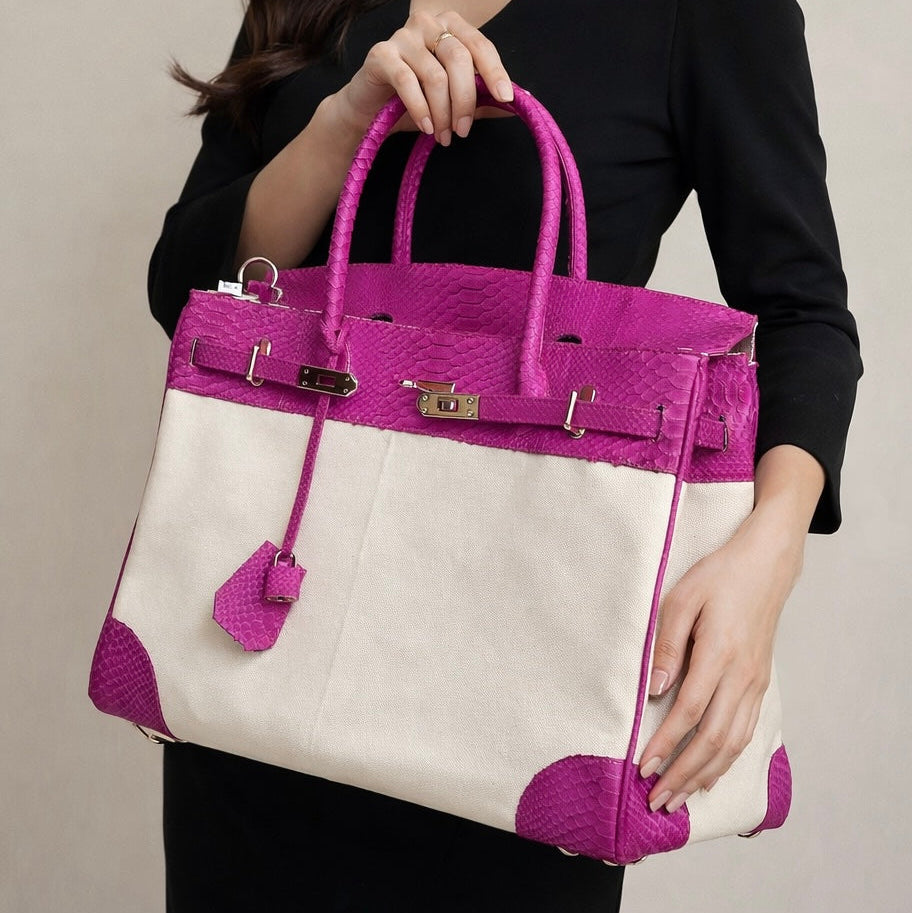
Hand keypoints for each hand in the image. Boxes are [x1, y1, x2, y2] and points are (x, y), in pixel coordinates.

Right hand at [332, 8, 515, 144]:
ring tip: (444, 136)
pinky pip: (408, 82)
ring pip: (436, 75)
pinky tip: (426, 128)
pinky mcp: (381, 54)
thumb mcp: (453, 102)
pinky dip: (421, 110)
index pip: (480, 45)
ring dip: (443, 112)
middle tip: (463, 131)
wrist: (369, 112)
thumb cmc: (413, 103)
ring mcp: (402, 36)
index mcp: (450, 26)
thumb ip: (482, 101)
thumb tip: (517, 105)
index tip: (506, 98)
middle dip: (465, 101)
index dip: (495, 72)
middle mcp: (427, 23)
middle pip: (459, 59)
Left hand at [638, 495, 806, 813]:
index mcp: (719, 653)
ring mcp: (755, 683)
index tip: (643, 767)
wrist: (766, 565)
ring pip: (732, 744)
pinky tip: (708, 774)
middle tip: (656, 800)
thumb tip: (654, 689)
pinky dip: (726, 760)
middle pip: (713, 740)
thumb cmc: (718, 577)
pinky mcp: (760, 684)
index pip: (690, 711)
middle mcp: (742, 676)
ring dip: (704, 775)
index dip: (666, 743)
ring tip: (678, 798)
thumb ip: (666, 643)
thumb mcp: (682, 598)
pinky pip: (745, 732)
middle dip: (683, 774)